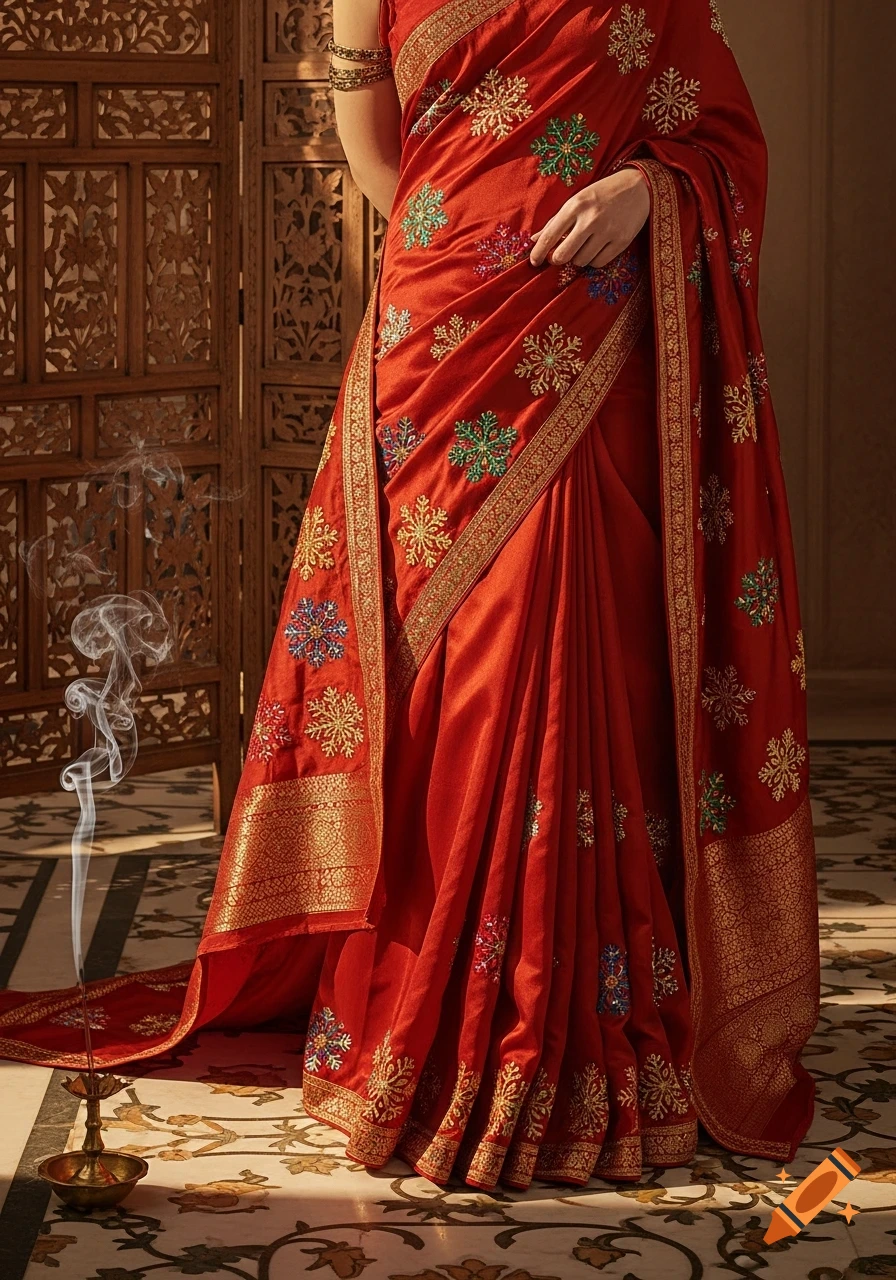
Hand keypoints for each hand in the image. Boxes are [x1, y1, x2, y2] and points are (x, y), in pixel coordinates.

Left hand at [529, 167, 649, 268]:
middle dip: (557, 259)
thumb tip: (534, 240)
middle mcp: (590, 219)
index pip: (550, 235)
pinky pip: (598, 263)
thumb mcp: (577, 200)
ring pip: (581, 261)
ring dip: (577, 258)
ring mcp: (607, 231)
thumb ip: (555, 221)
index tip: (534, 261)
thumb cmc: (602, 194)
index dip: (538, 253)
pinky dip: (593, 260)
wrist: (638, 187)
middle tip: (559, 256)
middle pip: (563, 255)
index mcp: (576, 205)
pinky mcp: (621, 241)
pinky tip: (595, 249)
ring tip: (582, 246)